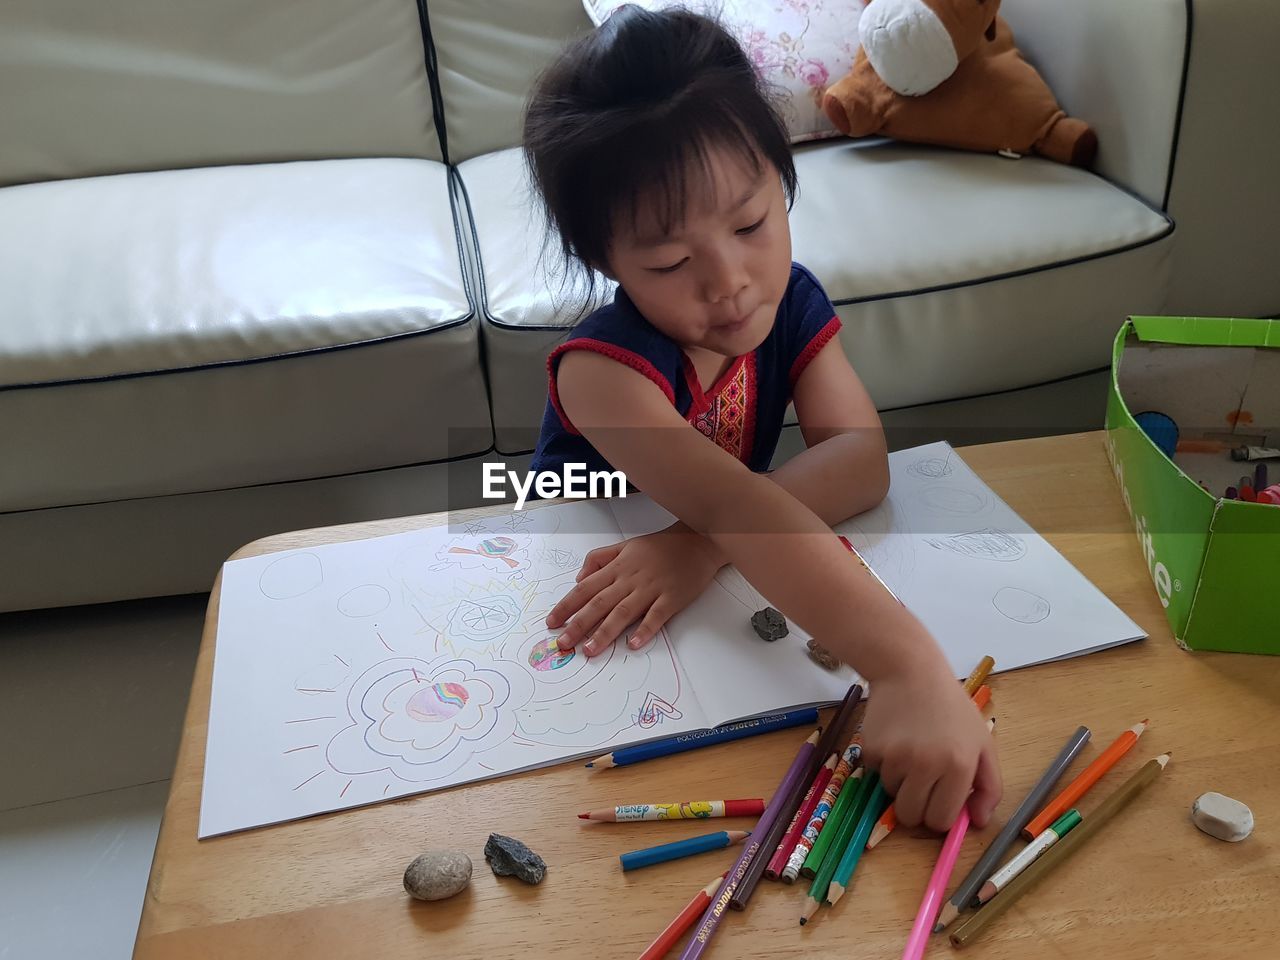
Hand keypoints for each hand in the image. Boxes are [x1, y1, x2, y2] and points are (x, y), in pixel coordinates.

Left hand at [545, 523, 723, 655]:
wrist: (698, 541)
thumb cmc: (661, 546)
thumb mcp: (625, 545)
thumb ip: (599, 559)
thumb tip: (579, 578)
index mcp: (618, 567)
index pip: (585, 588)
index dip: (567, 606)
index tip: (552, 622)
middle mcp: (630, 578)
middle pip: (599, 603)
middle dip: (579, 624)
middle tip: (563, 643)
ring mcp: (651, 589)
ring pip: (623, 612)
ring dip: (605, 633)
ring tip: (589, 650)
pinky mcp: (671, 598)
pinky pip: (656, 616)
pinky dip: (644, 630)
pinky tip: (633, 644)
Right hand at [859, 660, 1001, 831]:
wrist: (909, 671)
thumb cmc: (951, 708)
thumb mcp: (982, 742)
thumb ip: (989, 786)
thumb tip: (979, 822)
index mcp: (959, 766)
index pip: (941, 821)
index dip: (940, 816)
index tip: (940, 802)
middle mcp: (926, 765)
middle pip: (911, 817)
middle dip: (917, 807)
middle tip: (923, 784)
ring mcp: (895, 757)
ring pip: (891, 794)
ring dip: (900, 781)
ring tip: (910, 751)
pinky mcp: (871, 748)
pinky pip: (875, 773)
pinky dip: (884, 764)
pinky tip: (895, 739)